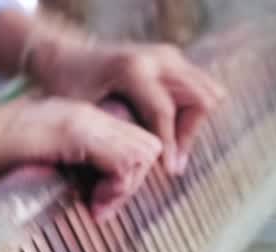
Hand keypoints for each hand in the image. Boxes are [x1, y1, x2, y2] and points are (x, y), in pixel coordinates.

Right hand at [0, 97, 162, 219]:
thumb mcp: (37, 161)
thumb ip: (63, 168)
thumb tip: (80, 194)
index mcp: (79, 119)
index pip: (131, 143)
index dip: (125, 176)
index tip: (99, 200)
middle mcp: (88, 115)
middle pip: (146, 146)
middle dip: (133, 181)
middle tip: (103, 204)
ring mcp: (84, 121)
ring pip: (143, 152)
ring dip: (127, 186)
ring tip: (99, 205)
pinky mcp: (77, 133)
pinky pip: (124, 161)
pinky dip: (119, 187)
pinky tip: (95, 202)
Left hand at [28, 37, 226, 174]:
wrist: (68, 56)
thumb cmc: (69, 89)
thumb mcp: (82, 113)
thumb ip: (112, 135)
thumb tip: (135, 168)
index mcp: (133, 69)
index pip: (165, 112)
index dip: (170, 146)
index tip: (171, 171)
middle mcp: (156, 58)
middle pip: (200, 100)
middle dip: (189, 133)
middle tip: (172, 158)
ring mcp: (168, 55)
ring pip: (208, 93)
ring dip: (193, 123)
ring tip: (172, 146)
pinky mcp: (173, 58)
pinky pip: (200, 89)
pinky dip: (192, 113)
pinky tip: (170, 132)